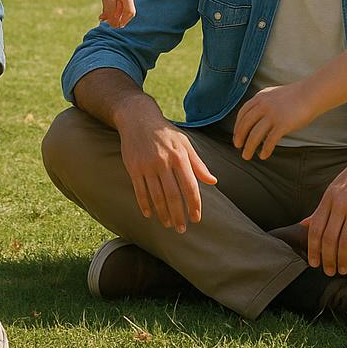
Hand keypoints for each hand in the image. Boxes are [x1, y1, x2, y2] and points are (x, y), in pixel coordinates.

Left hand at [88, 0, 135, 27]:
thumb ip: (110, 5)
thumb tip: (113, 18)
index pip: (130, 11)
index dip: (123, 21)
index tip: (114, 27)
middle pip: (125, 10)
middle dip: (117, 19)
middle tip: (106, 25)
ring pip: (118, 6)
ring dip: (112, 14)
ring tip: (101, 19)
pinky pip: (114, 0)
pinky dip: (109, 7)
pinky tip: (101, 12)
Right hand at [119, 116, 216, 232]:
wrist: (138, 118)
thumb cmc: (165, 133)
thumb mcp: (184, 143)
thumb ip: (198, 164)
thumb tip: (213, 181)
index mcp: (179, 156)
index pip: (190, 186)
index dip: (194, 205)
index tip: (196, 218)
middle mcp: (163, 162)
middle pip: (172, 195)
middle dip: (178, 215)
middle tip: (182, 229)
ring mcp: (147, 165)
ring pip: (156, 196)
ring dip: (163, 213)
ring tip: (168, 224)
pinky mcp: (133, 167)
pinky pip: (140, 191)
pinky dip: (144, 204)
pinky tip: (149, 214)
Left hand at [233, 83, 315, 160]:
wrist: (311, 94)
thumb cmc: (294, 96)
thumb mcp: (273, 95)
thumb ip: (263, 103)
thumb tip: (255, 118)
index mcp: (259, 97)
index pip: (242, 113)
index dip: (237, 126)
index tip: (236, 136)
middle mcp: (263, 105)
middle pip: (246, 125)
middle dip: (240, 137)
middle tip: (238, 147)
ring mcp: (272, 115)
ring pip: (255, 135)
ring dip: (249, 147)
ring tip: (247, 156)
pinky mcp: (283, 124)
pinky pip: (270, 140)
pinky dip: (265, 149)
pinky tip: (263, 155)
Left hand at [300, 148, 346, 275]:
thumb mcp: (333, 189)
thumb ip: (321, 209)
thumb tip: (304, 224)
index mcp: (328, 198)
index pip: (315, 227)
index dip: (312, 248)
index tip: (313, 263)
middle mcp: (339, 204)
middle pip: (329, 237)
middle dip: (327, 258)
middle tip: (329, 272)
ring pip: (345, 240)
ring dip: (343, 259)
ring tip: (343, 270)